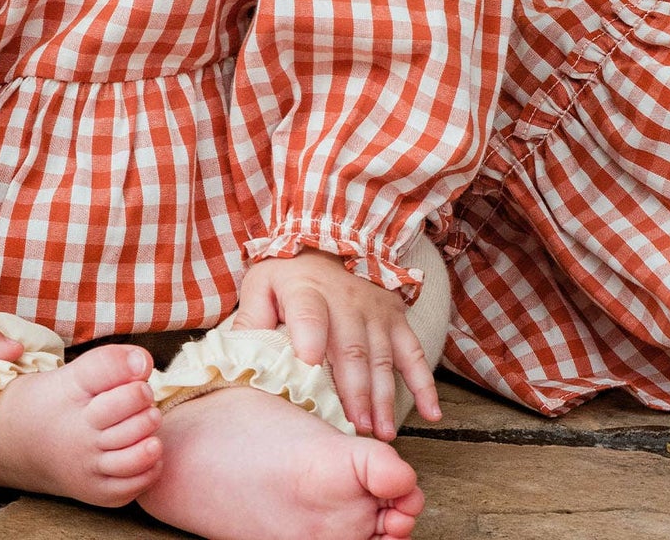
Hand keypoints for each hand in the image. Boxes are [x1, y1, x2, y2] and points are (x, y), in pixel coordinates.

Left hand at [235, 249, 439, 441]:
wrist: (332, 235)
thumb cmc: (290, 271)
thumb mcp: (262, 284)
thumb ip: (250, 319)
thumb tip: (238, 357)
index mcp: (306, 291)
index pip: (308, 313)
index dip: (309, 336)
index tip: (308, 366)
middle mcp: (345, 301)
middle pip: (350, 347)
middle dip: (353, 390)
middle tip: (353, 428)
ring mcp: (375, 312)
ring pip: (381, 357)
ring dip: (383, 396)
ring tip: (380, 433)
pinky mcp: (395, 319)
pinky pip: (414, 353)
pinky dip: (424, 384)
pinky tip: (431, 413)